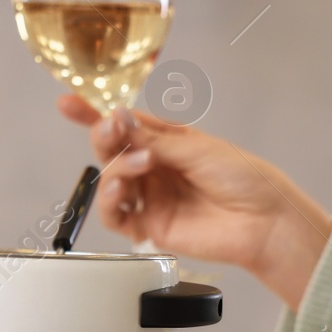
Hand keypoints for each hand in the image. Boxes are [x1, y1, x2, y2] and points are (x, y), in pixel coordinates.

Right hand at [59, 95, 331, 309]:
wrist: (263, 221)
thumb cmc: (243, 179)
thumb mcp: (195, 148)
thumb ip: (151, 138)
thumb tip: (117, 117)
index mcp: (168, 143)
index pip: (125, 126)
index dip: (94, 115)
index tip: (68, 103)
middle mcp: (155, 169)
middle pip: (112, 151)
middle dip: (104, 137)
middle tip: (110, 130)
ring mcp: (151, 198)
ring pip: (109, 181)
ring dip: (116, 169)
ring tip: (141, 163)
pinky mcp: (149, 227)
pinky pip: (115, 216)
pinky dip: (110, 202)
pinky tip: (123, 192)